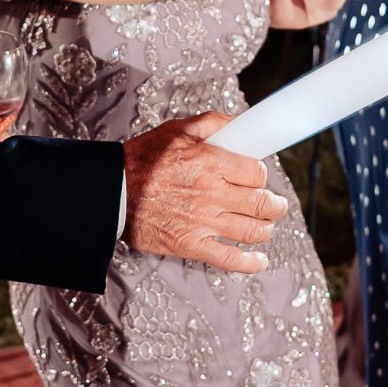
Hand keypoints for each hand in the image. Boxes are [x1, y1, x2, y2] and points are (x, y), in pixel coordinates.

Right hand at [120, 113, 286, 271]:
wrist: (111, 192)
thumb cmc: (141, 160)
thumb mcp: (176, 130)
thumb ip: (213, 124)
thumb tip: (242, 124)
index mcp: (209, 162)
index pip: (256, 172)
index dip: (261, 174)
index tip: (258, 176)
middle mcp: (210, 193)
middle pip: (262, 203)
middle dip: (275, 204)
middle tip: (276, 203)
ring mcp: (202, 222)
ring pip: (251, 230)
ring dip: (267, 228)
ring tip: (267, 225)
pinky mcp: (190, 245)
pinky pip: (229, 259)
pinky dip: (250, 263)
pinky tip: (258, 261)